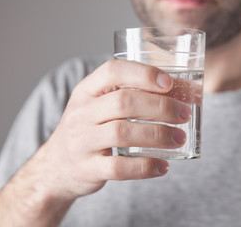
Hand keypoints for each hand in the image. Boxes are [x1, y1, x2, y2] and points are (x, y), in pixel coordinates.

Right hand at [31, 59, 191, 200]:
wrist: (57, 167)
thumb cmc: (89, 129)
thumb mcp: (99, 105)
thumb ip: (131, 95)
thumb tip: (184, 91)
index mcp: (86, 91)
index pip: (113, 72)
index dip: (143, 74)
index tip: (169, 83)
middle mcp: (81, 113)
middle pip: (123, 102)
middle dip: (160, 106)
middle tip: (184, 114)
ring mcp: (82, 142)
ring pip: (122, 133)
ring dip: (158, 135)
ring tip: (179, 137)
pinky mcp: (88, 169)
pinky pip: (118, 168)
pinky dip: (145, 167)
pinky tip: (163, 166)